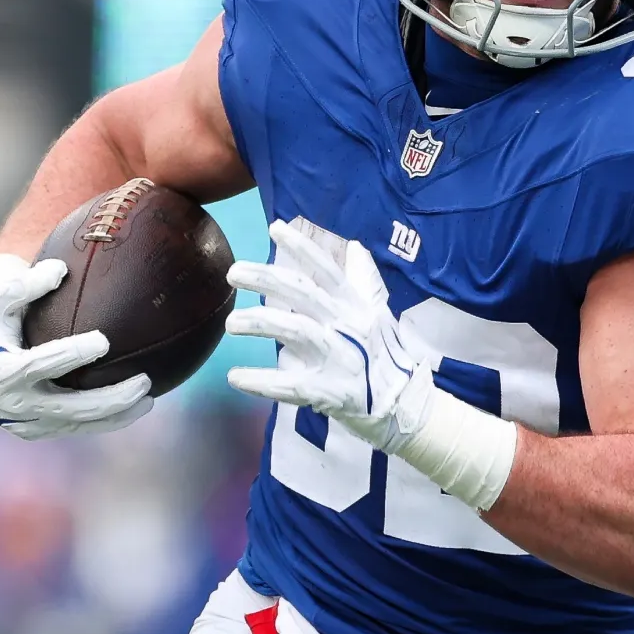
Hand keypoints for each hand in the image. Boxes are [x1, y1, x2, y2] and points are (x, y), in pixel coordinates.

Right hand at [0, 255, 152, 440]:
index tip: (104, 339)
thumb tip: (60, 270)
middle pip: (66, 408)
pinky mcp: (33, 428)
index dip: (70, 354)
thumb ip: (22, 284)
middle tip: (144, 382)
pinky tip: (134, 408)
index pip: (38, 365)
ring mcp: (22, 421)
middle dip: (108, 399)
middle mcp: (9, 404)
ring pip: (74, 424)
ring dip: (114, 416)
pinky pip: (72, 427)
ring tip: (149, 399)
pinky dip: (103, 422)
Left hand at [223, 221, 435, 452]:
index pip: (328, 271)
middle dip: (267, 279)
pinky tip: (236, 377)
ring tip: (230, 323)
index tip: (275, 228)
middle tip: (233, 272)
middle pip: (305, 295)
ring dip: (261, 323)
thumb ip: (364, 281)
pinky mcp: (331, 392)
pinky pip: (291, 385)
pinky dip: (262, 382)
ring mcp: (341, 359)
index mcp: (357, 307)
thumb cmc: (385, 357)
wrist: (404, 405)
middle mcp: (349, 327)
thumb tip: (355, 247)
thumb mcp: (378, 315)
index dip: (304, 249)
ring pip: (298, 332)